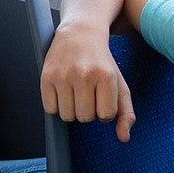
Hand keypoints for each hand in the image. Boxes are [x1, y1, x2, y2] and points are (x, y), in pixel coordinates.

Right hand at [39, 22, 134, 141]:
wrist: (80, 33)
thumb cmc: (102, 63)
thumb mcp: (119, 84)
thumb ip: (126, 113)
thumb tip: (124, 138)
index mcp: (106, 76)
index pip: (105, 116)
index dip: (104, 111)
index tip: (102, 97)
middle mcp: (84, 74)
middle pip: (84, 118)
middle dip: (87, 111)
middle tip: (87, 94)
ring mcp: (63, 75)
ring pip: (67, 116)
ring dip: (72, 110)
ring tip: (75, 92)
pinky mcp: (46, 76)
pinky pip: (50, 109)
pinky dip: (56, 106)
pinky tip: (63, 91)